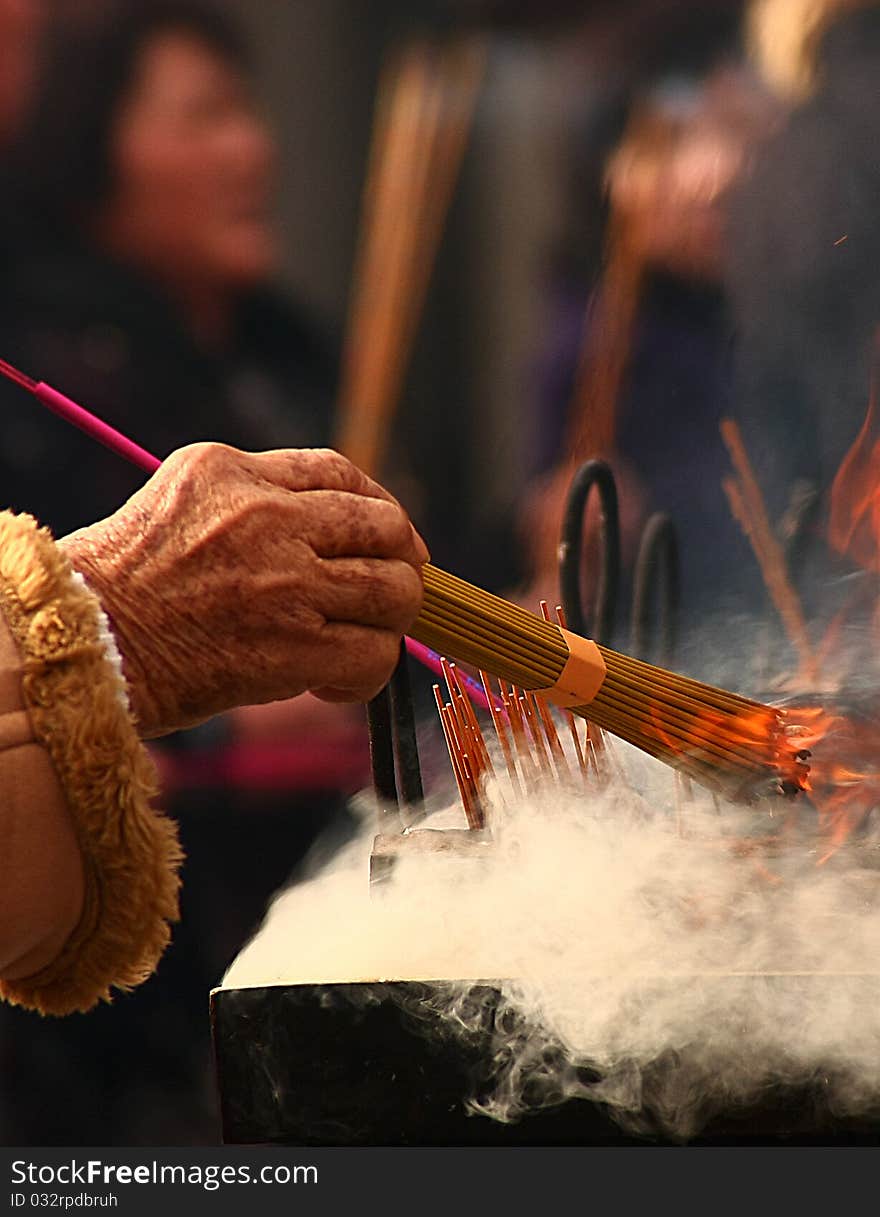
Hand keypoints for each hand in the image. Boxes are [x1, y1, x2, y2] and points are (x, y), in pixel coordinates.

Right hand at [60, 443, 428, 736]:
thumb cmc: (127, 578)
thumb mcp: (182, 496)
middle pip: (386, 528)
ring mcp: (284, 585)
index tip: (388, 534)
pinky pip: (372, 655)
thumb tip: (335, 519)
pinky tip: (336, 679)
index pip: (342, 473)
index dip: (380, 504)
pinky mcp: (290, 649)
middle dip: (404, 559)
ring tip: (366, 635)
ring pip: (394, 592)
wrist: (85, 644)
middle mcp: (268, 520)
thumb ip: (256, 491)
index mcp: (238, 473)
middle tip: (394, 587)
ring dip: (392, 618)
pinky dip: (369, 671)